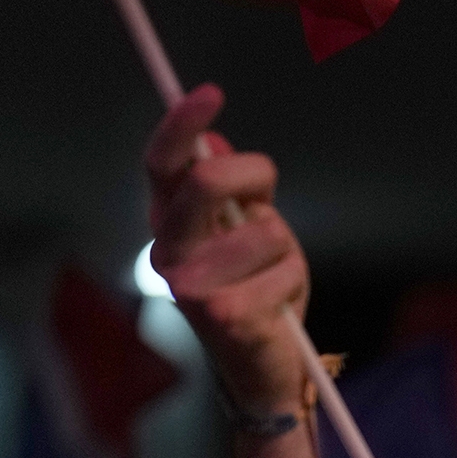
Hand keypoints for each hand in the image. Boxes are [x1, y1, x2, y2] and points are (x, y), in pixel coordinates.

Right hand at [145, 87, 306, 416]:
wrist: (262, 364)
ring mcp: (191, 285)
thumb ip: (233, 190)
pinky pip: (285, 271)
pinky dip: (293, 284)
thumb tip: (212, 141)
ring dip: (284, 248)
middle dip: (253, 176)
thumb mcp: (249, 229)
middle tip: (266, 199)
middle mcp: (168, 251)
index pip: (163, 163)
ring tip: (272, 275)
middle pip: (208, 179)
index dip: (182, 123)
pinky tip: (277, 309)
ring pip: (264, 229)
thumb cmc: (256, 290)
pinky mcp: (223, 315)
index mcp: (169, 222)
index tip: (211, 93)